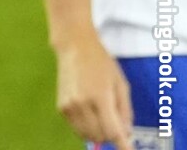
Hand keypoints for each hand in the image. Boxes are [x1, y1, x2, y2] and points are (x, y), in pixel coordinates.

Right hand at [54, 35, 135, 149]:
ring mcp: (68, 106)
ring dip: (98, 133)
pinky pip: (77, 129)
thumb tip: (126, 133)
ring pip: (87, 136)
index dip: (122, 145)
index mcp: (100, 97)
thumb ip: (125, 111)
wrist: (74, 47)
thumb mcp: (121, 84)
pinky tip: (89, 113)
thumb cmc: (101, 62)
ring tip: (101, 117)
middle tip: (114, 121)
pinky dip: (86, 128)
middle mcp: (81, 104)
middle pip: (101, 136)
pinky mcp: (60, 107)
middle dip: (111, 134)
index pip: (113, 131)